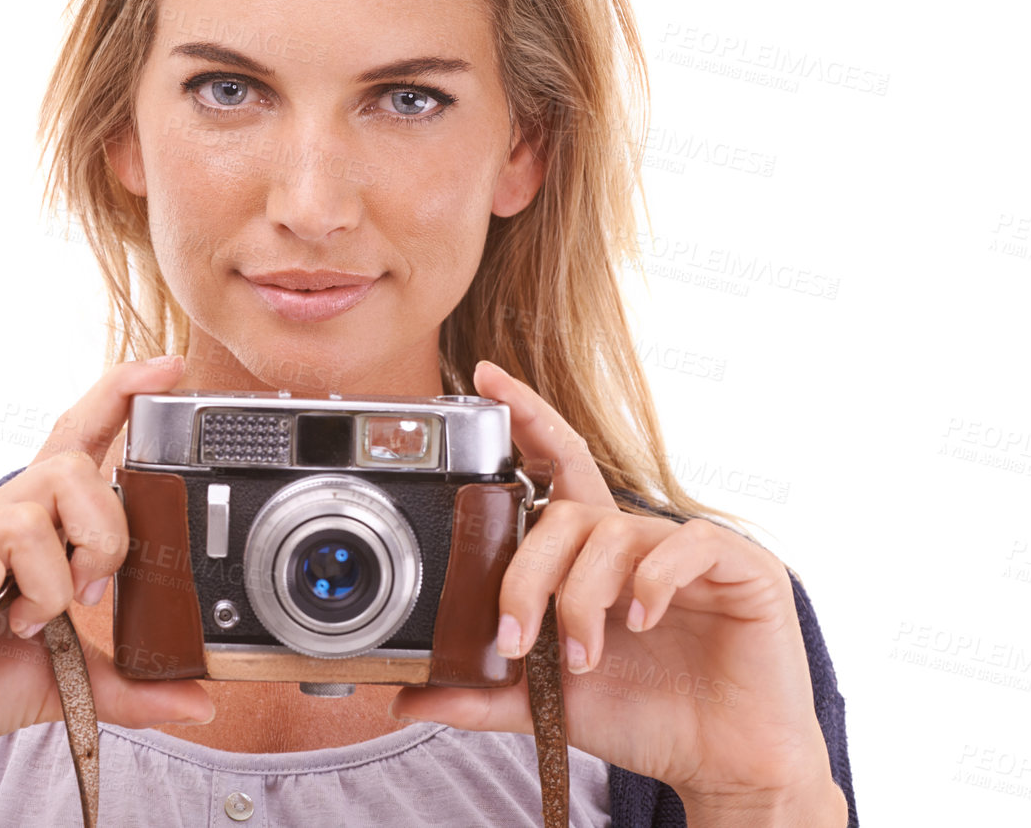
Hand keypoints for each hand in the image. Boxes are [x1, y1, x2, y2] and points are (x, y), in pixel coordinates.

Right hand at [0, 356, 213, 790]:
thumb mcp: (64, 684)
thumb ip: (128, 686)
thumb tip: (199, 701)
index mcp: (36, 529)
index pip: (78, 439)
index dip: (119, 396)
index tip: (168, 368)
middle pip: (70, 469)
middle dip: (102, 536)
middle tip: (90, 593)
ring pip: (27, 517)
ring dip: (45, 585)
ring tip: (24, 623)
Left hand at [391, 361, 843, 819]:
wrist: (723, 764)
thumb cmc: (645, 716)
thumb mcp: (548, 704)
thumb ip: (479, 694)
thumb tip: (404, 699)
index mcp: (592, 558)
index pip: (555, 468)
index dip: (524, 419)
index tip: (483, 380)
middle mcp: (636, 541)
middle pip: (564, 515)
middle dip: (527, 575)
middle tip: (516, 638)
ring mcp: (688, 550)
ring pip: (613, 534)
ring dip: (583, 599)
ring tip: (581, 656)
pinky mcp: (741, 566)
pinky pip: (687, 544)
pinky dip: (653, 580)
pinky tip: (641, 620)